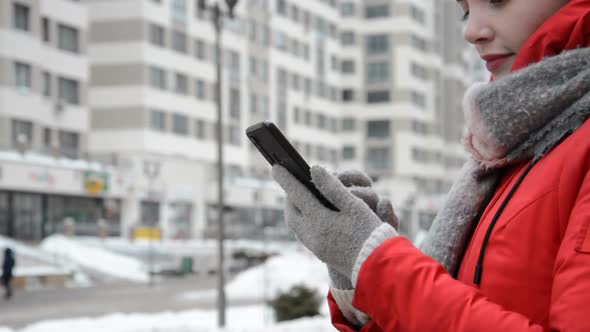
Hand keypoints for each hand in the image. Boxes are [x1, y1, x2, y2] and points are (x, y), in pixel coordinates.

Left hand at [272, 164, 394, 278]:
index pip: (298, 195)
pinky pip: (303, 234)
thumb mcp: (354, 206)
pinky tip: (309, 215)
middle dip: (288, 197)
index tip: (275, 167)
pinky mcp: (321, 254)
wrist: (377, 267)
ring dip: (293, 210)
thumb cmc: (370, 233)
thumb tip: (315, 170)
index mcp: (320, 221)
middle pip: (291, 213)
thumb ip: (333, 187)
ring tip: (297, 198)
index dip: (287, 180)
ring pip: (295, 225)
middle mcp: (312, 235)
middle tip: (289, 184)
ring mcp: (315, 247)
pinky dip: (302, 221)